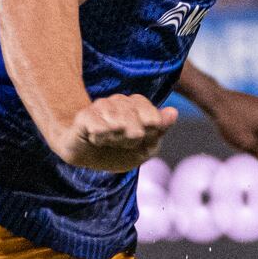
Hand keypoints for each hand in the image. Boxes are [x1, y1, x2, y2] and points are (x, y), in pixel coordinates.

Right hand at [54, 92, 176, 170]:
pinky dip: (101, 138)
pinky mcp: (84, 116)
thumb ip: (159, 131)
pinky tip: (96, 139)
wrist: (84, 155)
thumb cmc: (116, 151)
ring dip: (115, 139)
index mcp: (137, 107)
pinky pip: (99, 127)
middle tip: (121, 142)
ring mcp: (102, 107)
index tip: (140, 140)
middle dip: (131, 139)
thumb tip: (173, 112)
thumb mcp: (143, 147)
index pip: (152, 116)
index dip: (148, 133)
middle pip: (135, 120)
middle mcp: (120, 102)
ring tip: (108, 141)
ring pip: (118, 122)